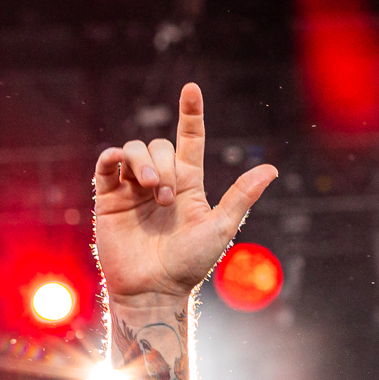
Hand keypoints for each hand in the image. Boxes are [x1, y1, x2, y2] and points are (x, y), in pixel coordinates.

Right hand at [93, 83, 278, 306]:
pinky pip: (106, 165)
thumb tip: (272, 169)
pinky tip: (119, 165)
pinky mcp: (109, 199)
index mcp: (189, 186)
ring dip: (143, 164)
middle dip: (164, 164)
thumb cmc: (190, 264)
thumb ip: (241, 196)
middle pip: (159, 145)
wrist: (154, 290)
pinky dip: (112, 158)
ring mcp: (133, 189)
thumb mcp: (220, 227)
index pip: (190, 140)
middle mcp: (161, 182)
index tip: (192, 89)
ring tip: (152, 193)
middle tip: (168, 199)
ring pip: (133, 150)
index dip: (191, 115)